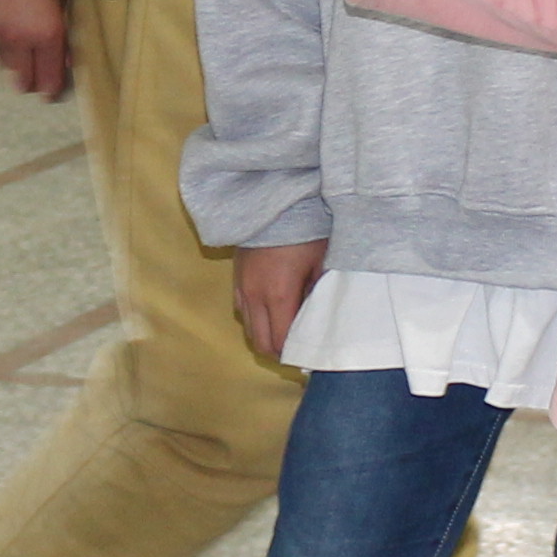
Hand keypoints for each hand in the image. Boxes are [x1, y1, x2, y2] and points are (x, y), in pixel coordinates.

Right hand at [0, 0, 74, 98]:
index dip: (50, 90)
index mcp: (44, 36)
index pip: (47, 82)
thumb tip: (66, 60)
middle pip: (19, 81)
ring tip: (16, 48)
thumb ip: (63, 33)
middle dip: (29, 81)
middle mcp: (13, 38)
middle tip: (33, 77)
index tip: (50, 93)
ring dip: (9, 58)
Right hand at [231, 237, 326, 366]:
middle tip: (297, 350)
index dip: (293, 354)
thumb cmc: (304, 229)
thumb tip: (321, 320)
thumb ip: (320, 295)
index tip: (309, 356)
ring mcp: (241, 287)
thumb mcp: (322, 262)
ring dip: (265, 335)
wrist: (273, 200)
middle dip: (278, 351)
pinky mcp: (235, 277)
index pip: (280, 342)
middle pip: (260, 343)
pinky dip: (256, 318)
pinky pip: (242, 310)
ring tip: (286, 331)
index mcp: (278, 295)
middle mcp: (254, 296)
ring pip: (249, 328)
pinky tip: (272, 311)